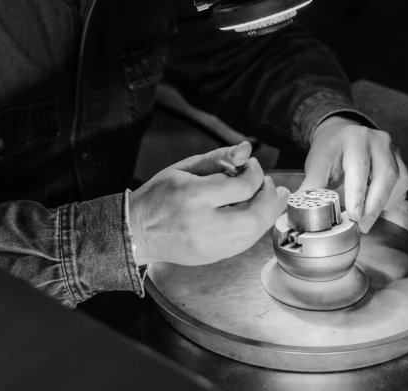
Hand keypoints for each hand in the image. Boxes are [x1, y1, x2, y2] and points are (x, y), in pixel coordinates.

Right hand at [129, 141, 289, 265]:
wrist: (136, 231)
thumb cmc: (159, 195)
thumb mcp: (185, 167)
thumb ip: (219, 157)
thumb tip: (246, 149)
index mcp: (194, 196)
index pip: (242, 186)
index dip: (255, 172)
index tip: (251, 166)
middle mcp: (204, 225)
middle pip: (255, 217)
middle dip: (270, 199)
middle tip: (271, 186)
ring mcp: (209, 246)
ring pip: (254, 235)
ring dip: (266, 214)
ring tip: (268, 198)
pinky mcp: (212, 258)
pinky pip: (244, 244)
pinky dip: (254, 228)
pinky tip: (253, 214)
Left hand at [300, 116, 407, 232]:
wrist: (340, 136)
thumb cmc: (330, 151)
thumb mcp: (317, 165)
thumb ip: (312, 187)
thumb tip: (304, 211)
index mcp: (354, 137)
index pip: (359, 166)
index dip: (358, 193)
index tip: (355, 215)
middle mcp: (377, 140)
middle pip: (385, 174)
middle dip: (374, 205)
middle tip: (362, 225)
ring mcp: (392, 149)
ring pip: (398, 181)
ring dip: (383, 203)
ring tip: (366, 216)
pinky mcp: (400, 161)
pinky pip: (403, 184)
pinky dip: (391, 199)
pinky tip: (375, 204)